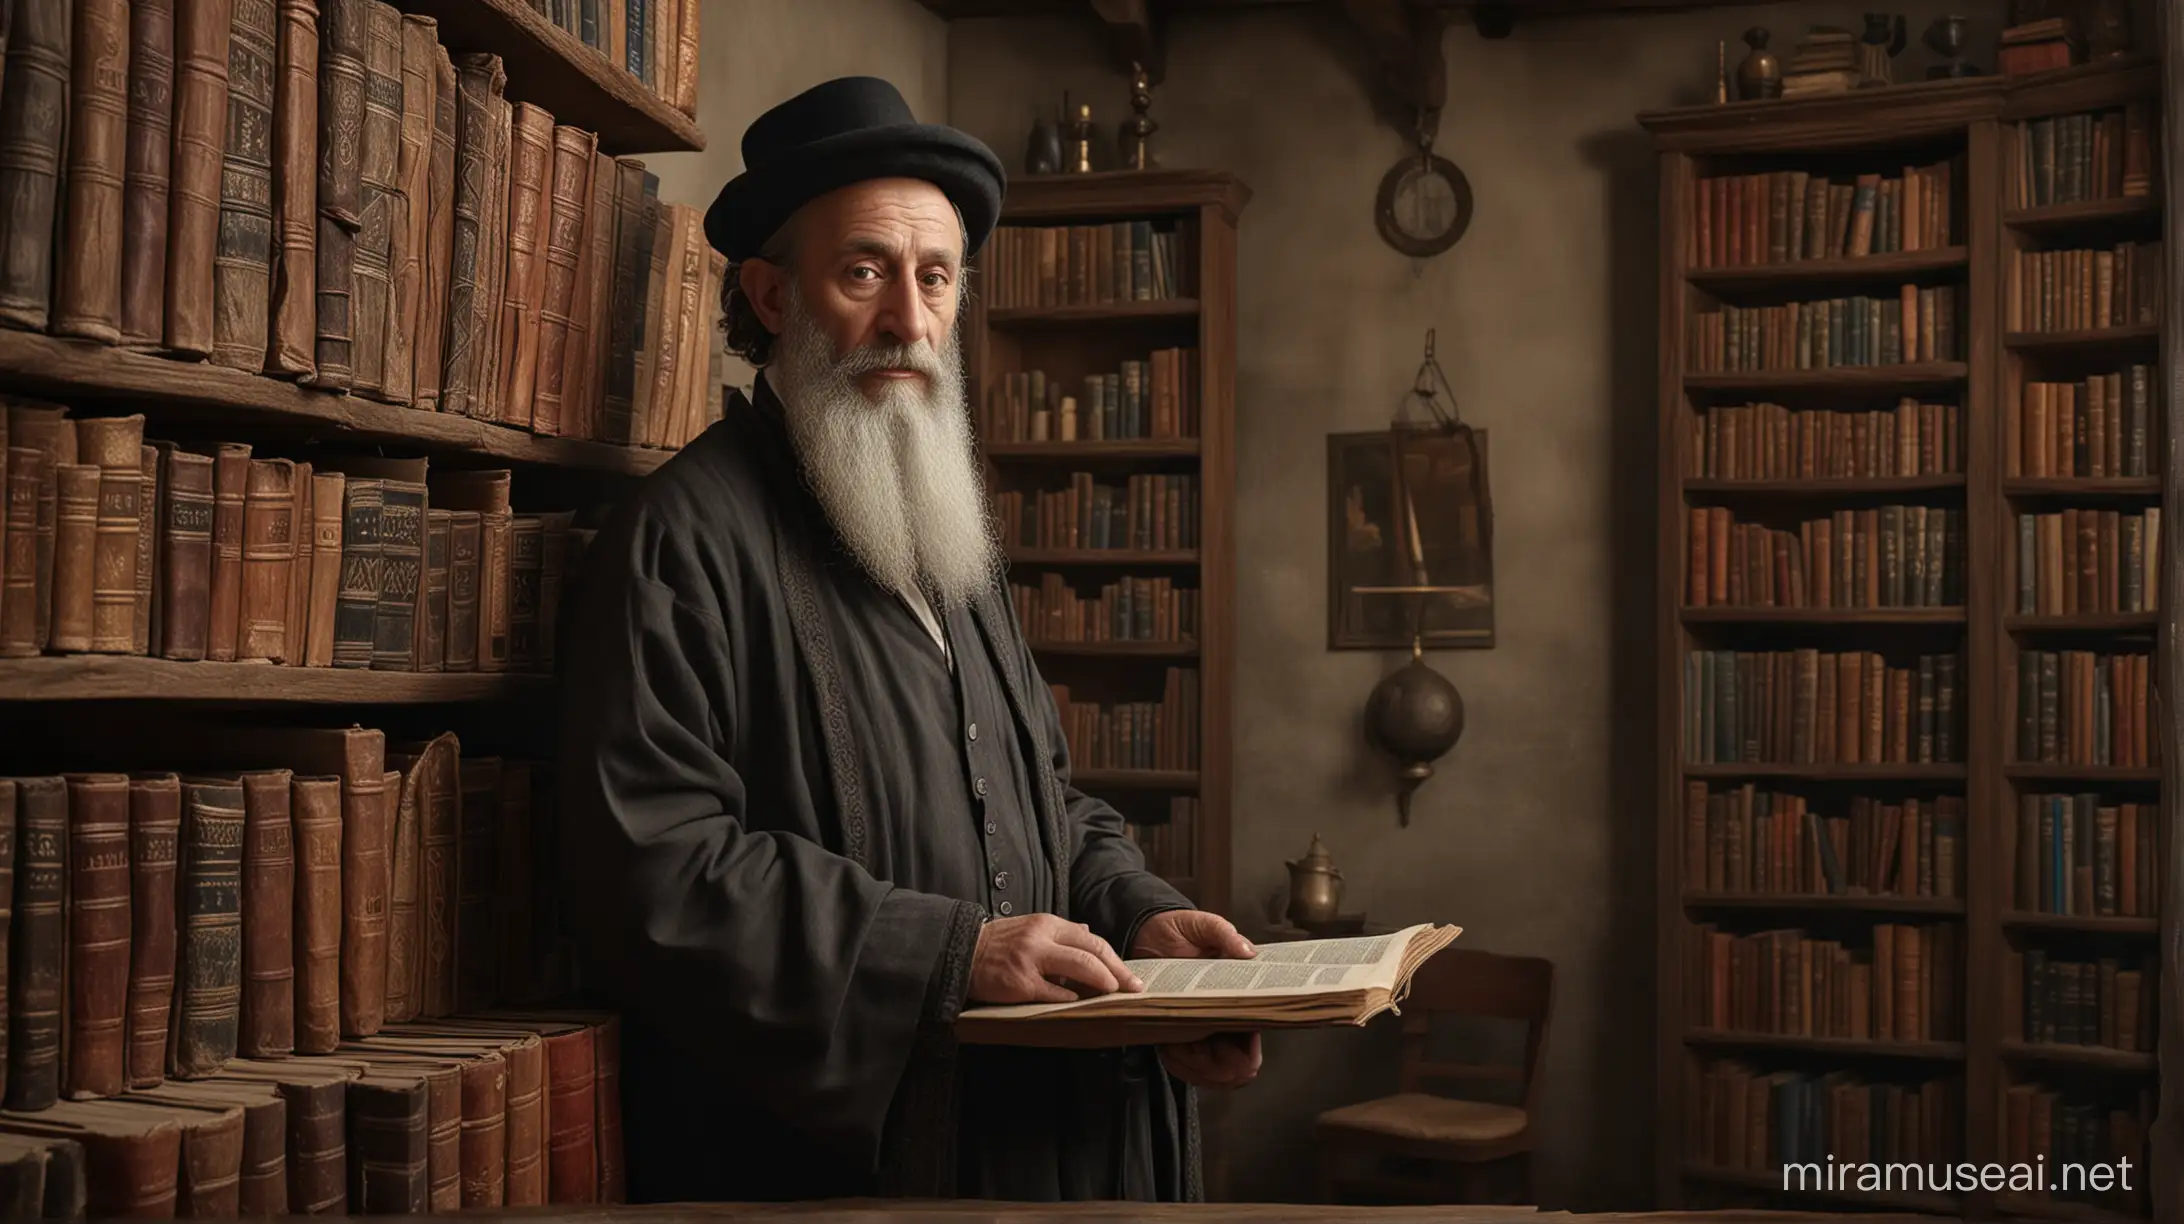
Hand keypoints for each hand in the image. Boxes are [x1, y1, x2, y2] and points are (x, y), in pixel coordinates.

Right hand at [968, 913, 1143, 1004]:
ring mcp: (1031, 959)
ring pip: (1080, 967)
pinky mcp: (1020, 982)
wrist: (961, 952)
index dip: (1114, 959)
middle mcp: (1042, 937)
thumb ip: (1059, 932)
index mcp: (1047, 924)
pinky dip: (1071, 999)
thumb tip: (1088, 933)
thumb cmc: (998, 944)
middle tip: (1132, 988)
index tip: (1129, 975)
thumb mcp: (1030, 927)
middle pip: (1092, 951)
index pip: (1091, 939)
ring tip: (1113, 994)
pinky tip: (1080, 1004)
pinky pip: (1054, 992)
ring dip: (1102, 982)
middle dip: (1117, 972)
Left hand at [1131, 912, 1263, 1088]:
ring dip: (1194, 1068)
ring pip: (1210, 1075)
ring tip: (1176, 1045)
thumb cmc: (1182, 930)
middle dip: (1217, 1068)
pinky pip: (1184, 1069)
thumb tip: (1248, 953)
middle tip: (1194, 1046)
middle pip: (1234, 1069)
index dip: (1246, 1054)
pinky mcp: (1177, 1035)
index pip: (1254, 1042)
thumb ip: (1225, 935)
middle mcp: (1225, 1021)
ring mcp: (1202, 1032)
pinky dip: (1177, 1065)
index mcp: (1239, 998)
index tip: (1224, 1044)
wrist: (1148, 932)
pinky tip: (1166, 1048)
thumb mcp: (1204, 924)